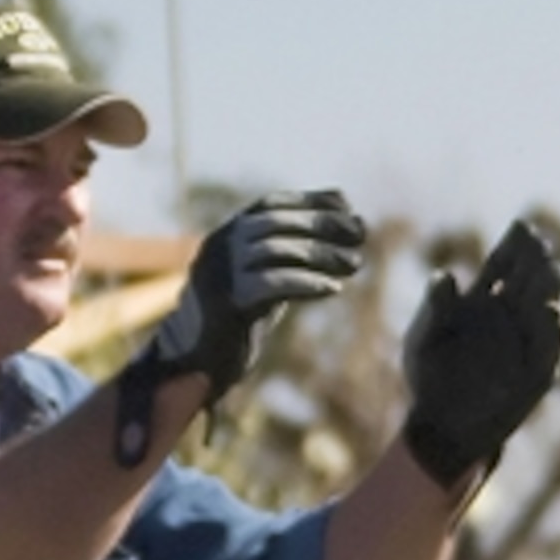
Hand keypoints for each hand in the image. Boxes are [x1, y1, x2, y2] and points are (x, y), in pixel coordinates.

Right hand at [138, 190, 367, 399]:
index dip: (310, 201)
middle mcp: (220, 246)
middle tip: (360, 234)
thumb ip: (297, 249)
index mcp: (229, 233)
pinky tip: (333, 288)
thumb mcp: (269, 273)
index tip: (349, 207)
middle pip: (273, 222)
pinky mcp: (225, 304)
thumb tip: (350, 218)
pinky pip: (269, 285)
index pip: (270, 204)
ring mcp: (219, 273)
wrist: (199, 358)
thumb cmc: (242, 311)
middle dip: (320, 224)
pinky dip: (305, 282)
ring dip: (320, 253)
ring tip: (354, 263)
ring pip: (272, 250)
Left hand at [403, 219, 559, 488]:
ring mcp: (526, 343)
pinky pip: (550, 349)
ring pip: (545, 308)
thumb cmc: (428, 380)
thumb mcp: (422, 341)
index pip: (504, 265)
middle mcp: (509, 317)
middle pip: (529, 280)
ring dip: (549, 289)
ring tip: (550, 269)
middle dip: (536, 261)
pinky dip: (553, 332)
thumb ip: (435, 309)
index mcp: (482, 302)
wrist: (442, 427)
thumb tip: (444, 276)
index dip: (515, 245)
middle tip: (540, 244)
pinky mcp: (538, 373)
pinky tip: (553, 312)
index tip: (523, 226)